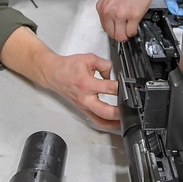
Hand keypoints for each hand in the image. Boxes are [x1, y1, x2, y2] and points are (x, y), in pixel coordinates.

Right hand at [0, 27, 118, 129]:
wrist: (53, 73)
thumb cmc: (68, 67)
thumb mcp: (89, 59)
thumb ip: (104, 65)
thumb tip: (112, 75)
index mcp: (86, 84)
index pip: (109, 88)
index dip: (121, 87)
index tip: (128, 86)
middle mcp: (85, 98)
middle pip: (105, 111)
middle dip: (119, 112)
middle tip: (129, 109)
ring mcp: (83, 106)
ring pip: (100, 121)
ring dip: (113, 123)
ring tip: (124, 120)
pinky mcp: (82, 109)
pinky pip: (95, 120)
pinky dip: (105, 123)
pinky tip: (113, 122)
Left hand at [96, 0, 155, 41]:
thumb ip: (109, 10)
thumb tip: (113, 22)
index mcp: (102, 8)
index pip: (105, 28)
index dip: (113, 30)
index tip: (118, 28)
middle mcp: (109, 12)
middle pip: (112, 34)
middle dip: (119, 34)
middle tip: (125, 31)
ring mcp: (121, 15)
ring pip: (121, 36)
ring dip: (126, 34)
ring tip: (130, 29)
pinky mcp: (133, 16)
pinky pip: (131, 31)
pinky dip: (134, 32)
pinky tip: (135, 26)